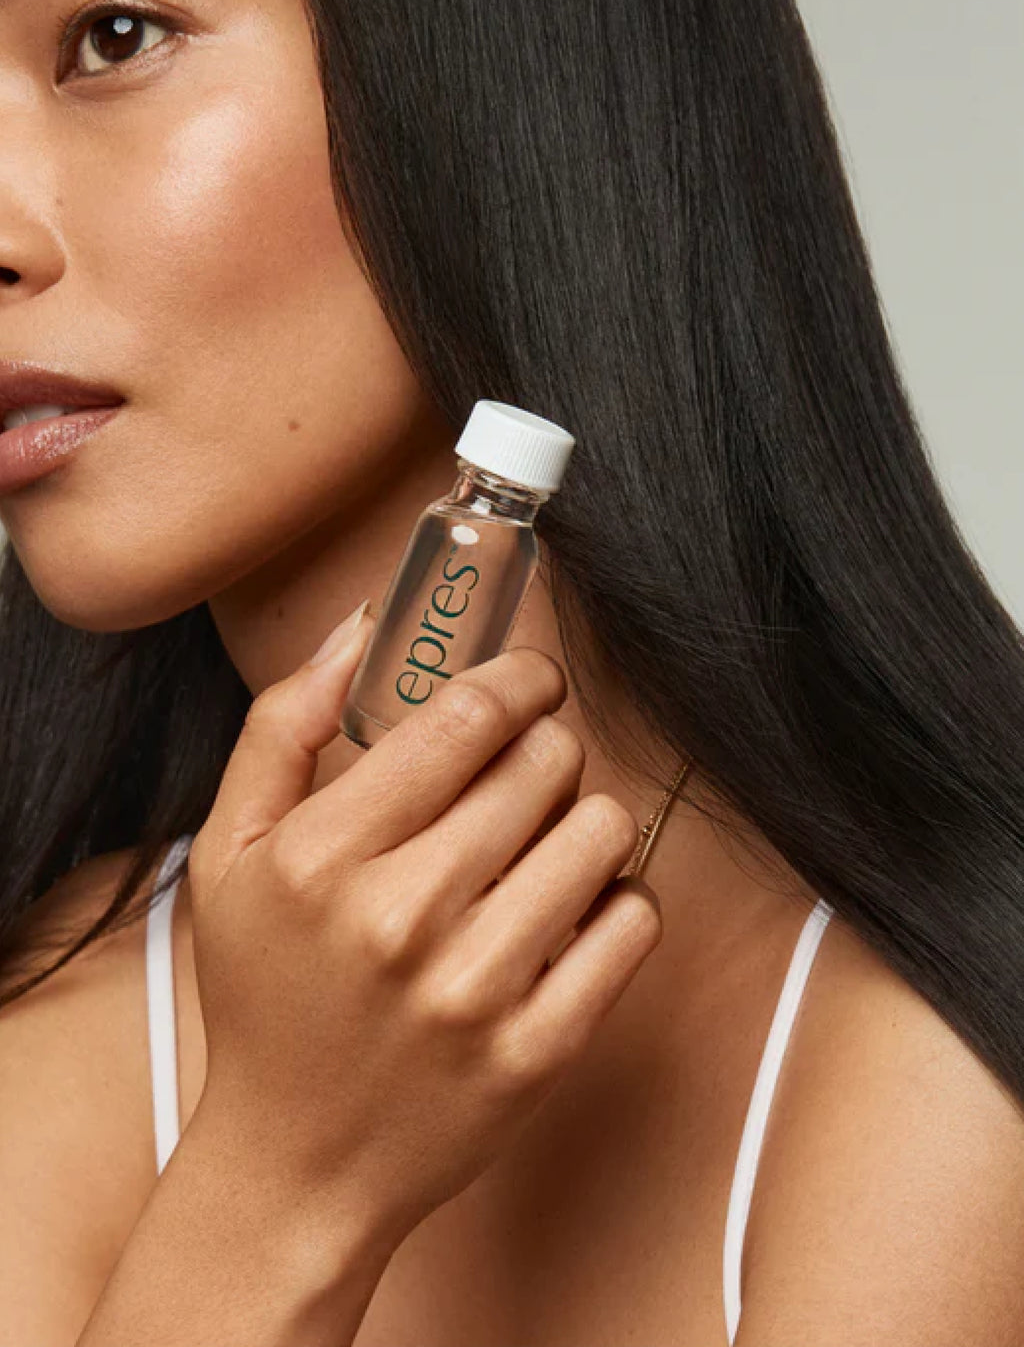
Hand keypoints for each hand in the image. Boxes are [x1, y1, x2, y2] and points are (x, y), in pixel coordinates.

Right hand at [185, 605, 662, 1252]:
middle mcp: (401, 919)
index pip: (467, 717)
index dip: (518, 677)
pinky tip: (567, 914)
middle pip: (544, 762)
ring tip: (542, 846)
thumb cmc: (267, 995)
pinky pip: (634, 921)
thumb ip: (286, 725)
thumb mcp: (230, 854)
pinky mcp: (539, 1053)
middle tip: (522, 774)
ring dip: (582, 821)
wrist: (295, 1168)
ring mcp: (476, 992)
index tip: (529, 680)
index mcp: (322, 856)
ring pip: (602, 830)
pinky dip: (615, 903)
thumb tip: (362, 620)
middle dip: (544, 748)